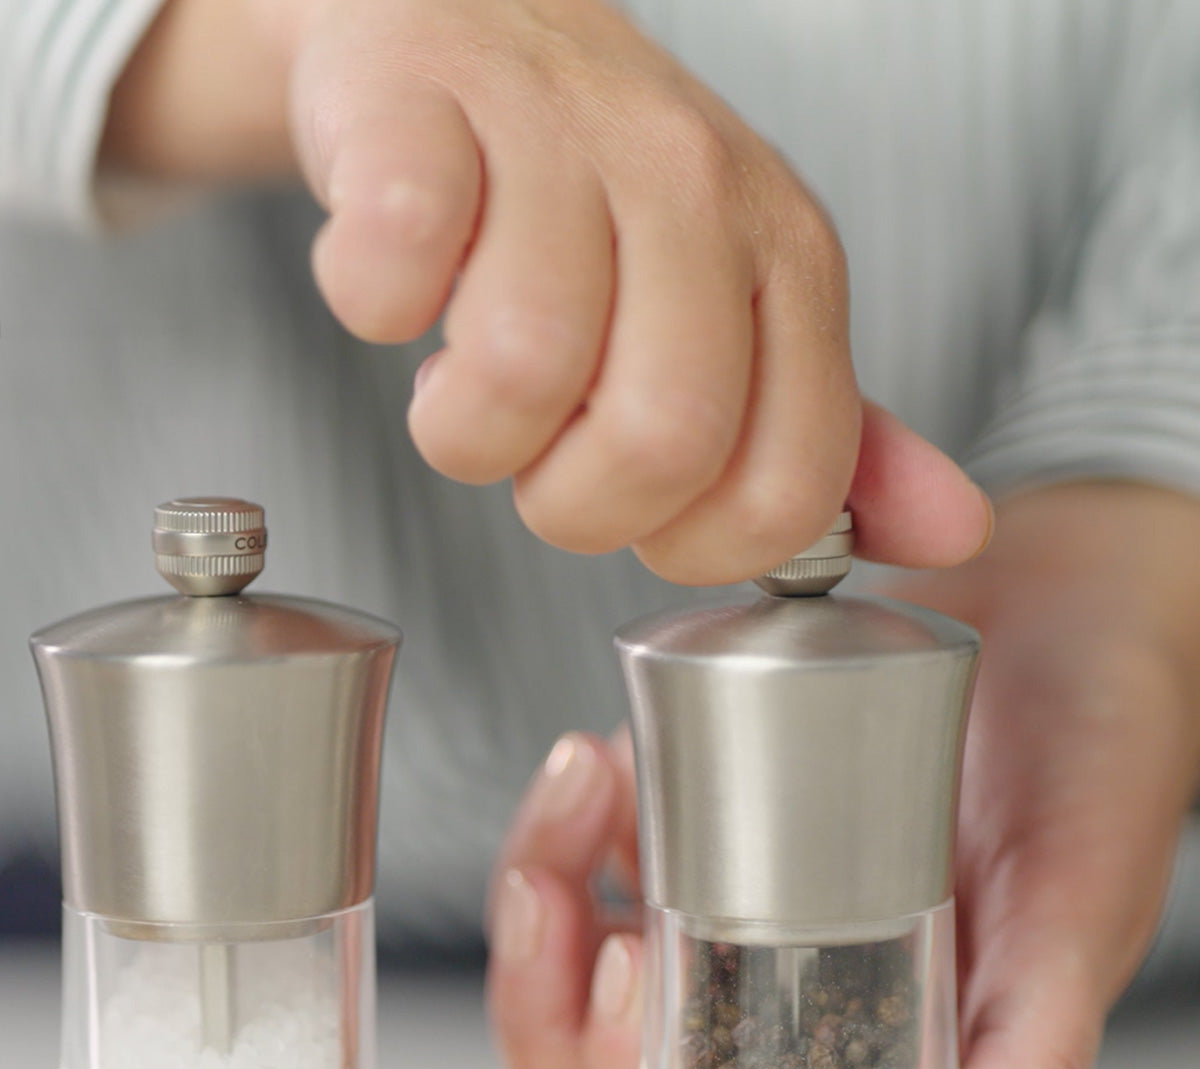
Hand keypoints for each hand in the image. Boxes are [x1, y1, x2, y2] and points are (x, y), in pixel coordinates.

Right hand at [104, 0, 990, 583]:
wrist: (474, 19)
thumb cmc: (605, 199)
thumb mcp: (748, 315)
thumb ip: (839, 436)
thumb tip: (955, 533)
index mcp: (790, 260)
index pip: (788, 487)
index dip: (692, 545)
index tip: (636, 508)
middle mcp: (697, 186)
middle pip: (659, 443)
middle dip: (568, 504)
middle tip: (538, 451)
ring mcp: (563, 130)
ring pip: (520, 372)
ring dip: (462, 426)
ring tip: (459, 369)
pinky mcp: (426, 95)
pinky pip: (394, 270)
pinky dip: (370, 310)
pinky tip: (397, 283)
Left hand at [486, 483, 1199, 1068]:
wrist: (1071, 603)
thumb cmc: (1095, 747)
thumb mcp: (1076, 894)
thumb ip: (1034, 1033)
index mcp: (867, 1039)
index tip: (630, 965)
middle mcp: (787, 981)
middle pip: (603, 1053)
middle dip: (544, 985)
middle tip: (559, 885)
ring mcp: (738, 893)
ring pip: (580, 942)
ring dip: (546, 876)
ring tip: (586, 780)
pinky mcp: (716, 807)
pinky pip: (601, 840)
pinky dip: (574, 812)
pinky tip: (600, 756)